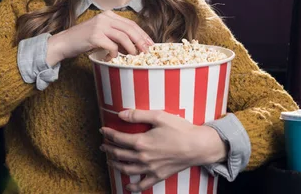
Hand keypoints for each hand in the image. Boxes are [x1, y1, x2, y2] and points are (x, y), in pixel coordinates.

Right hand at [46, 11, 153, 65]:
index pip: (131, 24)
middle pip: (130, 29)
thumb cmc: (83, 40)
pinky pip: (112, 46)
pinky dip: (115, 54)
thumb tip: (135, 46)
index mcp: (109, 15)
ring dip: (131, 48)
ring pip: (123, 37)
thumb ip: (116, 35)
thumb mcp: (101, 33)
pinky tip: (112, 58)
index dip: (143, 34)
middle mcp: (105, 17)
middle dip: (141, 41)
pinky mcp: (94, 36)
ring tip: (133, 57)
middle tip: (147, 52)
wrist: (64, 43)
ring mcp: (99, 26)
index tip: (150, 44)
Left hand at [100, 110, 227, 191]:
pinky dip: (133, 187)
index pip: (118, 138)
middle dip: (108, 149)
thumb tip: (121, 114)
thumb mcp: (159, 116)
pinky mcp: (158, 176)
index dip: (108, 134)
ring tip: (110, 160)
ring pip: (126, 169)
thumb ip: (138, 115)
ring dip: (115, 165)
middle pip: (119, 154)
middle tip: (103, 145)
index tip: (102, 130)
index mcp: (141, 142)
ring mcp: (150, 169)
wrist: (197, 146)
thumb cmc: (180, 129)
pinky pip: (142, 185)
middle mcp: (143, 157)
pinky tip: (127, 186)